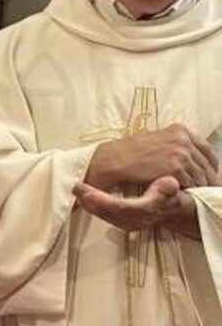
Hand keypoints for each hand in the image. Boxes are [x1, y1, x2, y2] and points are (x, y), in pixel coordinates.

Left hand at [74, 176, 198, 236]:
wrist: (177, 212)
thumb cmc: (173, 196)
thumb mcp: (174, 190)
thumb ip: (170, 187)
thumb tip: (169, 183)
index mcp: (148, 209)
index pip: (122, 207)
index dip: (102, 200)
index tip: (86, 191)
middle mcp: (138, 219)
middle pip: (109, 213)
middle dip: (91, 201)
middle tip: (75, 187)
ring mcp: (131, 223)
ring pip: (106, 216)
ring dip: (89, 204)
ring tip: (77, 191)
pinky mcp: (126, 223)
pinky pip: (106, 217)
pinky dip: (93, 208)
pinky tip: (83, 199)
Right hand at [85, 124, 217, 189]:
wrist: (116, 160)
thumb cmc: (132, 152)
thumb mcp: (157, 139)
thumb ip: (176, 144)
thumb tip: (192, 157)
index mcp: (181, 129)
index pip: (207, 150)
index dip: (211, 165)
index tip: (210, 174)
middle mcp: (183, 139)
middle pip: (206, 164)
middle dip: (209, 178)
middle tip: (209, 189)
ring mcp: (181, 153)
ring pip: (201, 175)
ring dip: (201, 187)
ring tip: (198, 196)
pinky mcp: (176, 168)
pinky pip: (192, 183)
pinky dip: (191, 191)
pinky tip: (186, 195)